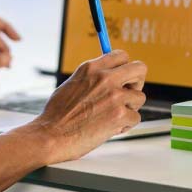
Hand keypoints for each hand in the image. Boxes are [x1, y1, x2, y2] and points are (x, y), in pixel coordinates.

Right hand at [26, 50, 146, 163]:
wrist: (51, 135)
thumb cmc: (58, 114)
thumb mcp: (73, 83)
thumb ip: (92, 77)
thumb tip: (109, 74)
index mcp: (92, 67)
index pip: (122, 55)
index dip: (125, 67)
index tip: (123, 77)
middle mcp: (105, 78)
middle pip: (140, 68)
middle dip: (137, 81)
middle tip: (128, 93)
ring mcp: (114, 96)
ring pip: (140, 97)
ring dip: (130, 108)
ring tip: (112, 116)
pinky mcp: (120, 115)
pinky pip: (135, 118)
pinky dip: (125, 125)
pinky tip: (110, 128)